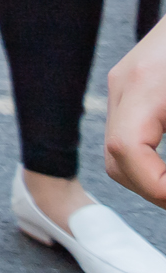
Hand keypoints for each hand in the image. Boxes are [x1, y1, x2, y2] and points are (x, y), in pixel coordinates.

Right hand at [107, 16, 165, 205]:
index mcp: (144, 85)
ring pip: (118, 150)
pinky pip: (129, 133)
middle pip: (115, 158)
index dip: (157, 186)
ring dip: (151, 177)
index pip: (126, 150)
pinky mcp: (132, 84)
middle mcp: (124, 84)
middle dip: (154, 189)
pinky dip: (150, 159)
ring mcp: (123, 83)